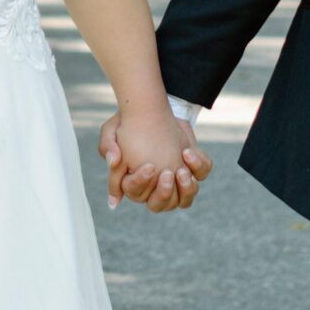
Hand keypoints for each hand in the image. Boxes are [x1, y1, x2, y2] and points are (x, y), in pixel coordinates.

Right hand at [98, 106, 212, 212]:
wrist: (148, 104)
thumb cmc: (126, 122)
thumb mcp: (111, 132)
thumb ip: (108, 153)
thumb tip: (113, 199)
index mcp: (135, 182)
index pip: (139, 195)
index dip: (143, 184)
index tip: (150, 166)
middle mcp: (156, 186)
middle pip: (162, 205)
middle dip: (165, 193)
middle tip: (167, 173)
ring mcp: (176, 178)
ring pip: (185, 199)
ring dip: (186, 189)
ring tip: (182, 171)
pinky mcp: (192, 164)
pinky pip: (201, 173)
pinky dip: (198, 166)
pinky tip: (188, 152)